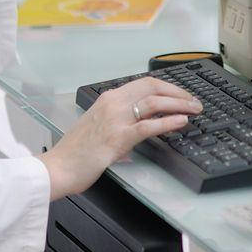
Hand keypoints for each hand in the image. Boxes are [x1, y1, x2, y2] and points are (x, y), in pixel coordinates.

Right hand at [42, 77, 202, 198]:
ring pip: (154, 103)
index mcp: (107, 99)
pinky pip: (148, 126)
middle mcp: (112, 104)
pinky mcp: (117, 138)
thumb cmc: (74, 153)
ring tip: (194, 109)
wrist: (58, 168)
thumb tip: (137, 128)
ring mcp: (115, 119)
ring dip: (179, 104)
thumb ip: (117, 123)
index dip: (167, 87)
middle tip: (194, 101)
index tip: (181, 94)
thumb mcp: (97, 127)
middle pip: (153, 87)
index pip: (144, 83)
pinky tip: (181, 122)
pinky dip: (168, 122)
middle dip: (178, 93)